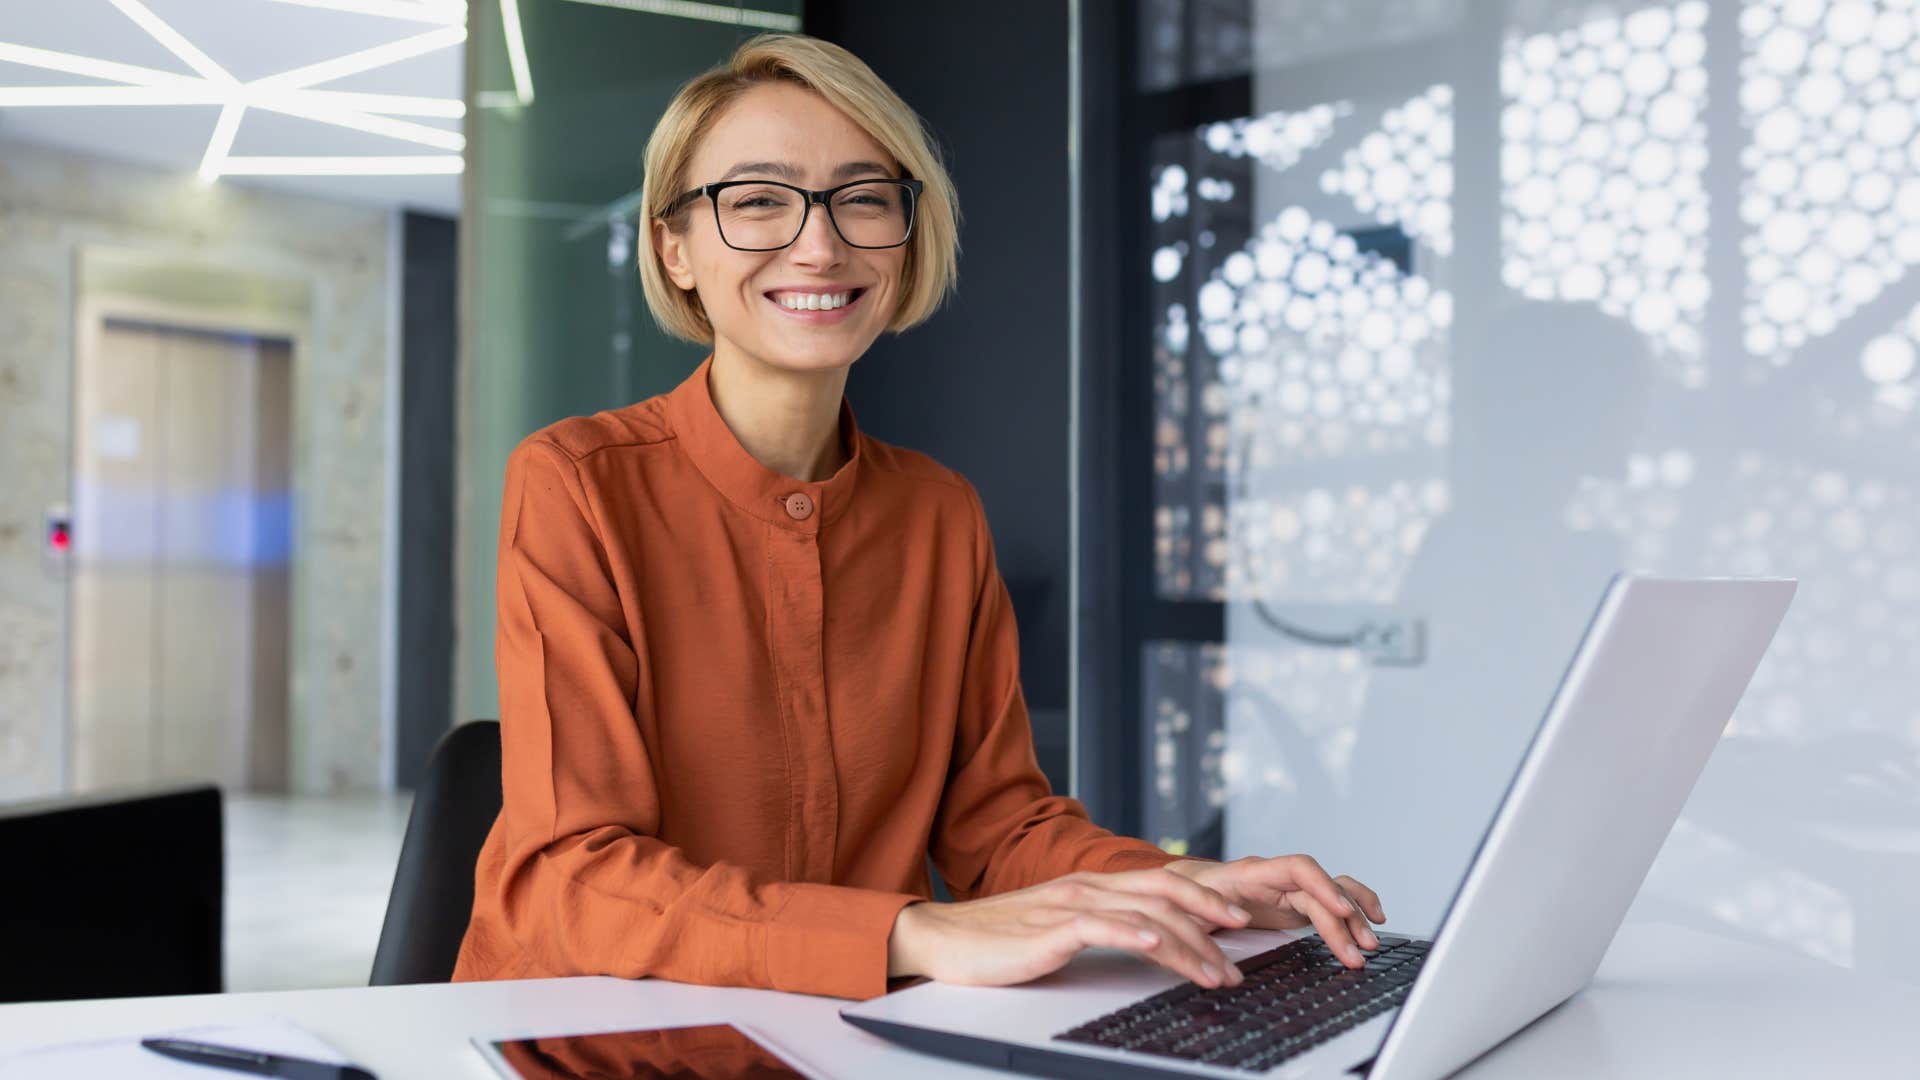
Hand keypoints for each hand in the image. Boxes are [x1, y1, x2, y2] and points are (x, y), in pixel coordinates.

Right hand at [886, 868, 1258, 989]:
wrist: (943, 939)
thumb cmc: (999, 941)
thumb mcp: (1061, 929)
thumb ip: (1102, 927)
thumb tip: (1147, 944)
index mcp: (1093, 886)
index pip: (1163, 884)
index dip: (1206, 899)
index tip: (1240, 924)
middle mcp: (1087, 888)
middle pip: (1166, 895)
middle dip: (1211, 922)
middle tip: (1243, 951)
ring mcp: (1069, 905)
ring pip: (1145, 916)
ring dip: (1188, 946)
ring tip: (1216, 973)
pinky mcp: (1050, 929)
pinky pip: (1100, 927)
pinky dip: (1134, 935)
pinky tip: (1157, 947)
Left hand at [1165, 855, 1385, 968]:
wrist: (1183, 888)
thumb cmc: (1184, 896)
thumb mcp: (1187, 904)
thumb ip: (1207, 911)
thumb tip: (1234, 919)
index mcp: (1252, 871)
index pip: (1298, 868)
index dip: (1323, 887)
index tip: (1341, 910)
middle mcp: (1277, 876)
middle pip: (1321, 892)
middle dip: (1343, 922)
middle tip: (1357, 954)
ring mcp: (1289, 888)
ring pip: (1333, 894)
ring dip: (1355, 918)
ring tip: (1370, 945)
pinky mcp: (1295, 903)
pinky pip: (1332, 899)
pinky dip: (1355, 906)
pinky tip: (1374, 919)